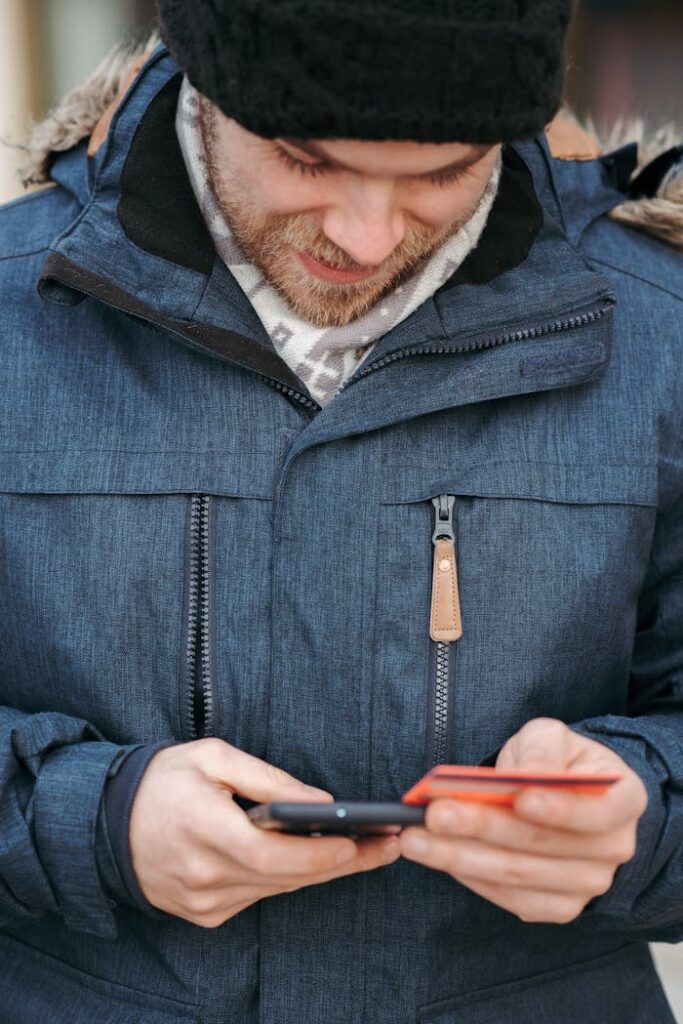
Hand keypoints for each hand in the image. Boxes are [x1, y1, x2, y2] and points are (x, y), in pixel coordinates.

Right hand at [130, 739, 399, 926]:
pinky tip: (315, 861)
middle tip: (388, 846)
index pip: (273, 854)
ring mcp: (202, 901)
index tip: (361, 842)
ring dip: (321, 872)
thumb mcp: (213, 757)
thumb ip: (268, 779)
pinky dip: (286, 879)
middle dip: (341, 863)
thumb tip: (321, 802)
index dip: (321, 853)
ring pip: (276, 890)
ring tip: (367, 850)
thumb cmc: (162, 780)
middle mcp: (203, 874)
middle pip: (286, 878)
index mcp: (203, 829)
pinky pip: (257, 896)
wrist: (106, 822)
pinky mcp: (204, 914)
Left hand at [399, 718, 647, 923]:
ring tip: (416, 838)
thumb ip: (541, 750)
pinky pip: (508, 897)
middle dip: (482, 828)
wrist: (560, 795)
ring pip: (517, 875)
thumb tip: (527, 776)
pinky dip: (469, 877)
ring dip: (460, 857)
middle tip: (434, 814)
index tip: (519, 797)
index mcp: (623, 800)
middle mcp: (613, 850)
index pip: (598, 811)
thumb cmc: (556, 760)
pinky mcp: (555, 907)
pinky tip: (436, 856)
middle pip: (541, 846)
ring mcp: (586, 885)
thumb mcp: (551, 737)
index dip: (560, 808)